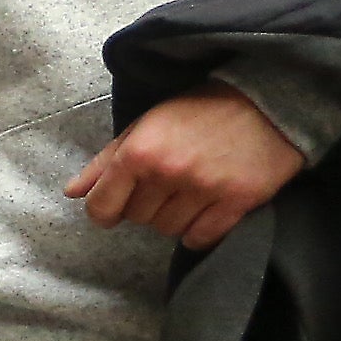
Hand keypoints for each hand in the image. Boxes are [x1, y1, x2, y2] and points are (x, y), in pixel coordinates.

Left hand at [66, 88, 303, 251]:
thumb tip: (72, 192)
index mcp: (139, 152)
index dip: (106, 211)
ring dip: (174, 218)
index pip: (102, 207)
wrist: (268, 102)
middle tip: (167, 185)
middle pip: (138, 219)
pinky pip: (202, 238)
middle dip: (146, 206)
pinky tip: (207, 210)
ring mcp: (204, 189)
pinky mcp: (237, 201)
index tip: (116, 206)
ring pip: (168, 230)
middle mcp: (168, 173)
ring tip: (190, 192)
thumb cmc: (200, 111)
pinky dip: (200, 232)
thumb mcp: (145, 126)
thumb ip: (105, 161)